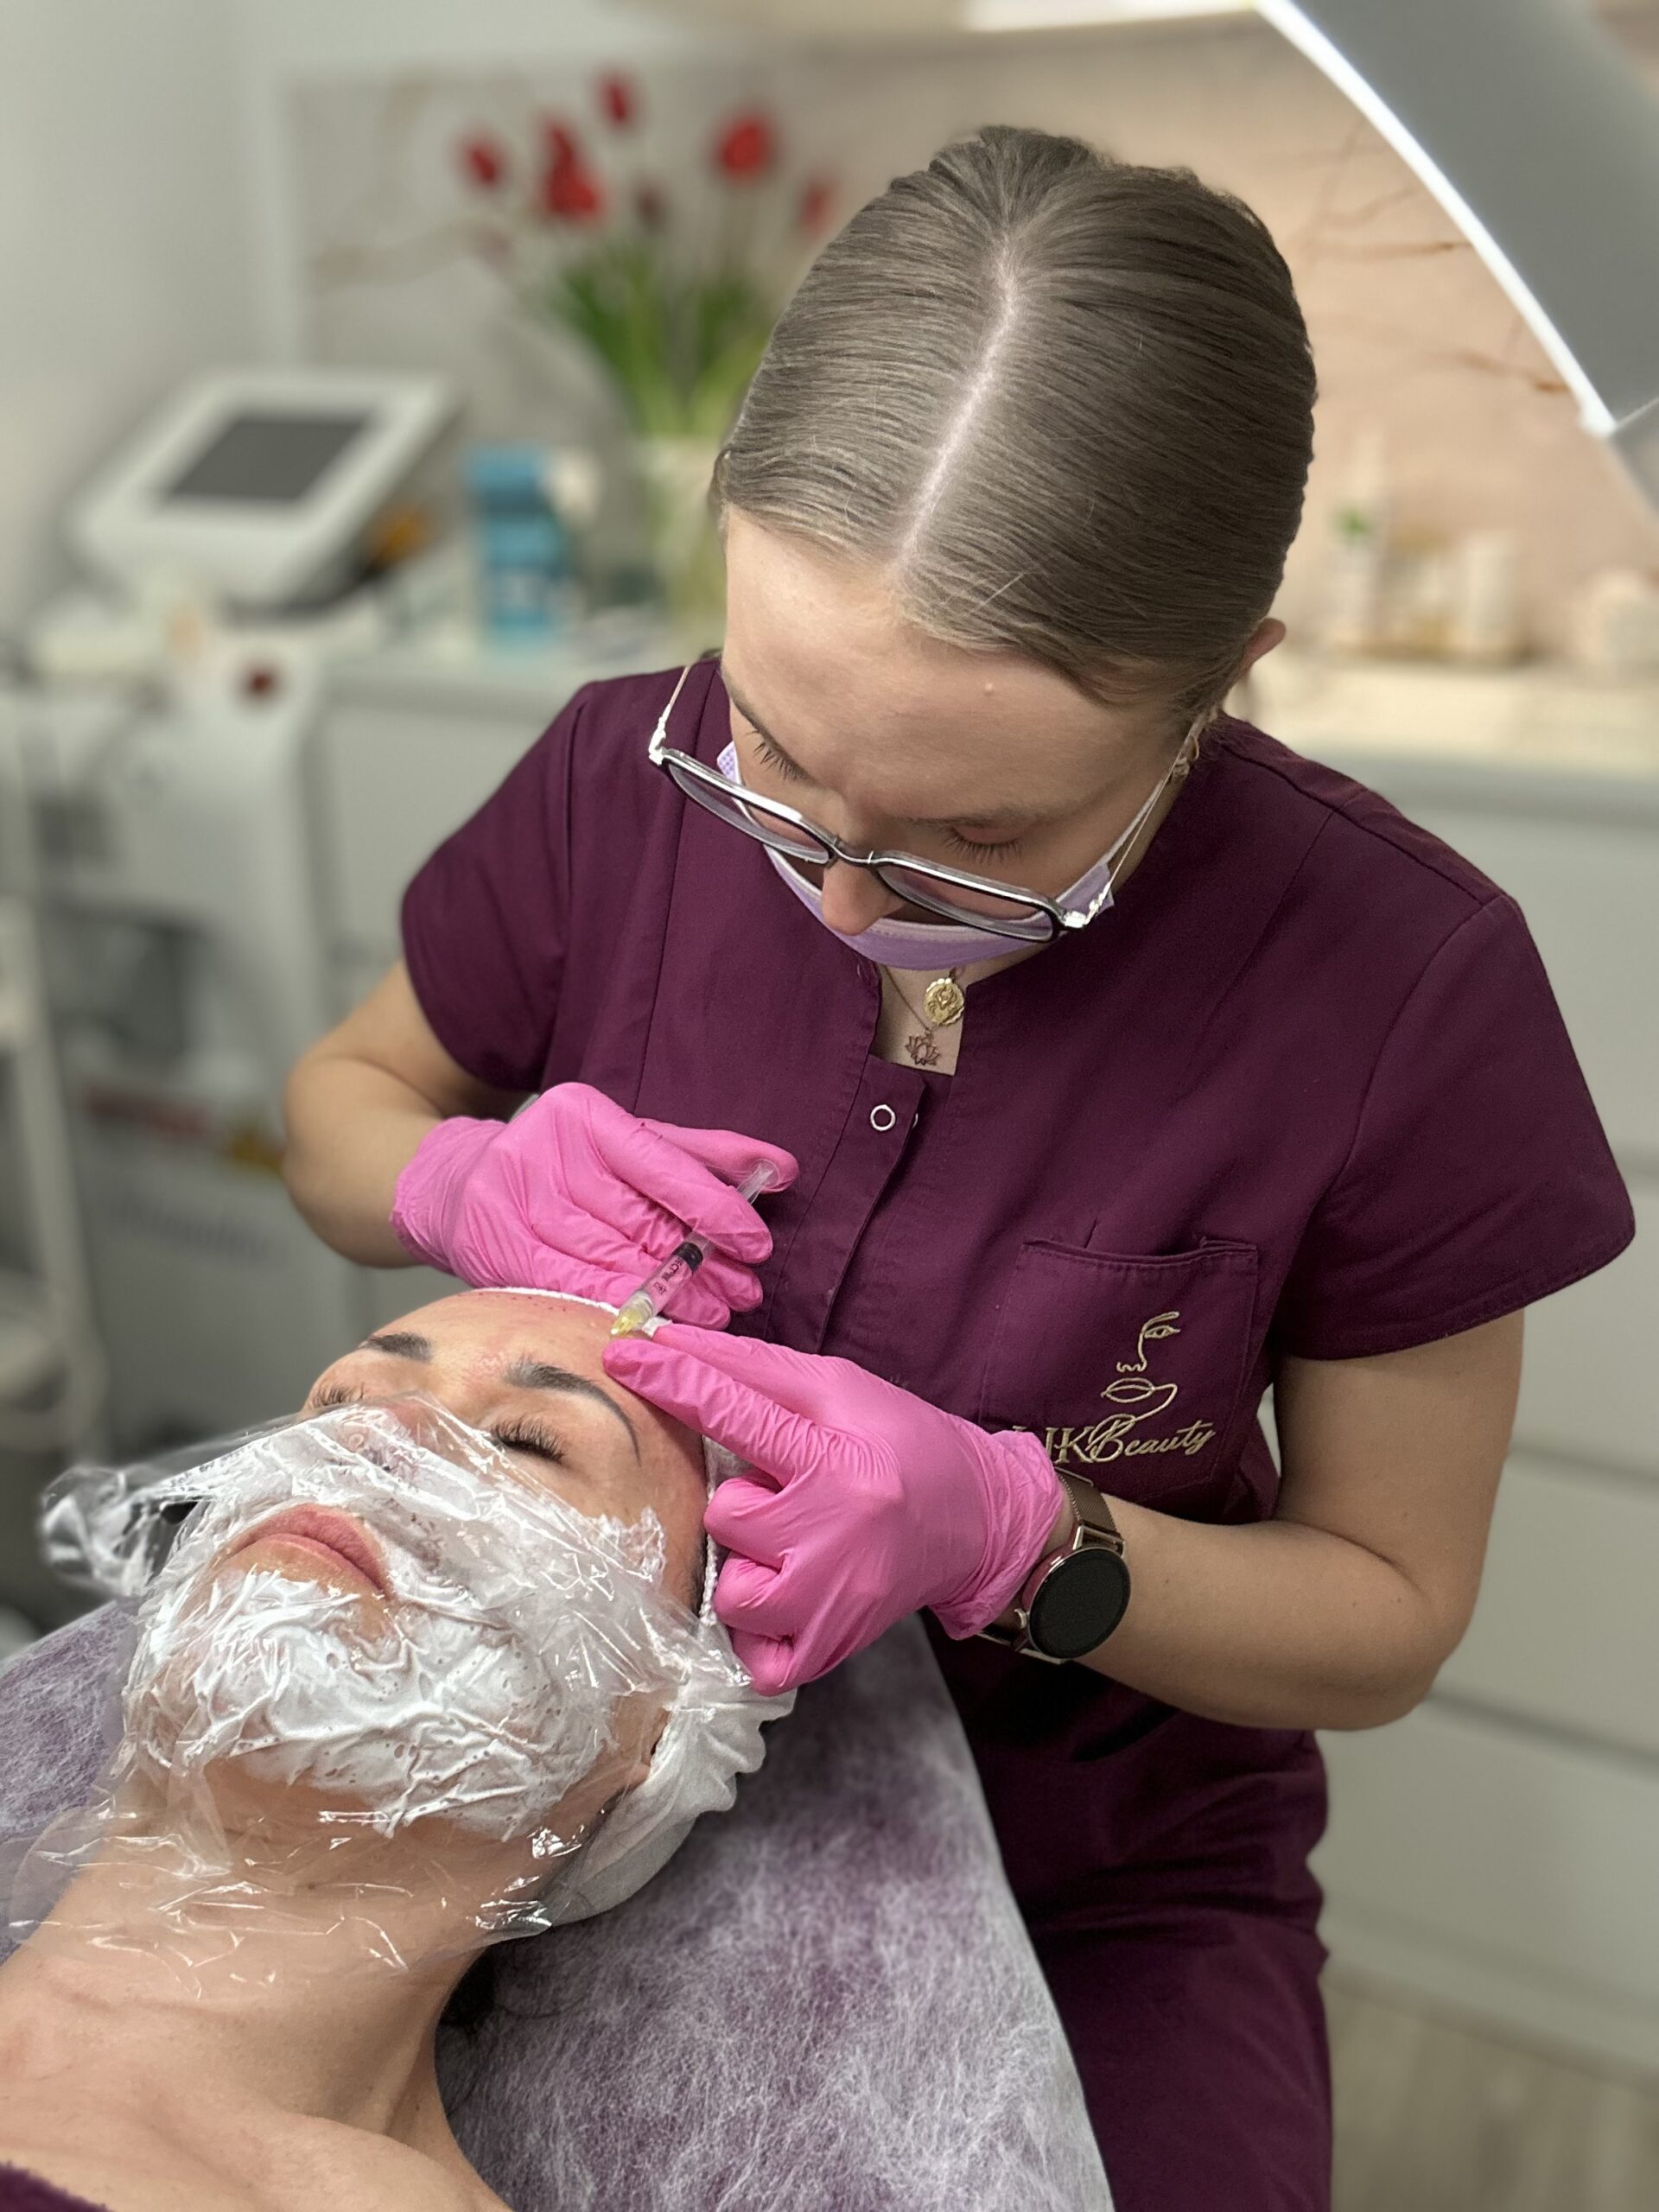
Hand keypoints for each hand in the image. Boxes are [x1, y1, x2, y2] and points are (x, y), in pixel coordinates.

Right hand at [390, 1084, 797, 1324]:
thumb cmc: (565, 1164)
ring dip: (671, 1298)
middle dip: (701, 1264)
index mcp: (584, 1117)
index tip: (755, 1245)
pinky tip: (659, 1327)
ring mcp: (515, 1206)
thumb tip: (782, 1169)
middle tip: (744, 1294)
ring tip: (714, 1316)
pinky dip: (621, 1311)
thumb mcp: (631, 1143)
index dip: (715, 1210)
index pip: (663, 1167)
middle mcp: (545, 1155)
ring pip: (611, 1262)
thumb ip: (704, 1156)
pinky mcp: (498, 1253)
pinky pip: (573, 1289)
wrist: (459, 1186)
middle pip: (640, 1220)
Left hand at [603, 1325, 1062, 1693]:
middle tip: (791, 1495)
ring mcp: (830, 1603)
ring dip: (747, 1565)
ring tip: (788, 1546)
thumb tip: (671, 1342)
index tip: (623, 1354)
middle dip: (744, 1501)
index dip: (673, 1381)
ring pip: (730, 1588)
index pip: (736, 1414)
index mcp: (839, 1460)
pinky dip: (756, 1628)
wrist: (978, 1519)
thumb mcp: (840, 1388)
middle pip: (725, 1513)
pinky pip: (750, 1654)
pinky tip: (786, 1595)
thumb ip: (753, 1368)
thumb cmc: (903, 1443)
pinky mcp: (828, 1651)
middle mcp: (835, 1535)